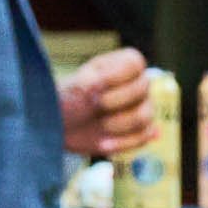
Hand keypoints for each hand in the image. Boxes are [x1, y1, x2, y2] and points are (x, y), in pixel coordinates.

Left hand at [62, 48, 167, 162]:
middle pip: (142, 89)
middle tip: (94, 104)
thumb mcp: (74, 87)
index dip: (117, 75)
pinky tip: (104, 143)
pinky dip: (122, 142)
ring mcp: (142, 108)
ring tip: (100, 126)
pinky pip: (143, 137)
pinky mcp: (141, 131)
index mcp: (123, 64)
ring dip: (119, 123)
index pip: (135, 64)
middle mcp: (138, 84)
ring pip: (144, 116)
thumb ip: (88, 82)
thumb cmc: (69, 100)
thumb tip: (101, 83)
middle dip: (115, 100)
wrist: (63, 126)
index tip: (96, 85)